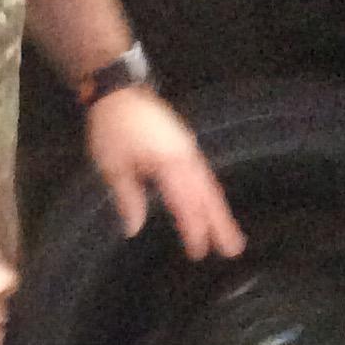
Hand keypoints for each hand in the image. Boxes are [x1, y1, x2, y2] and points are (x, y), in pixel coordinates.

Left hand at [85, 86, 245, 259]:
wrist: (118, 92)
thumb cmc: (112, 128)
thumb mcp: (112, 166)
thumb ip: (127, 199)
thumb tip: (133, 229)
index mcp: (167, 161)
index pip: (185, 202)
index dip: (193, 228)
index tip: (198, 252)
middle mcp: (184, 156)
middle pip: (206, 195)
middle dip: (220, 224)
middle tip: (233, 250)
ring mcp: (188, 149)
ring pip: (209, 186)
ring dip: (220, 212)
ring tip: (231, 237)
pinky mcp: (185, 146)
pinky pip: (204, 176)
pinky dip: (211, 196)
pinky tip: (214, 210)